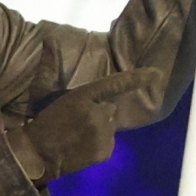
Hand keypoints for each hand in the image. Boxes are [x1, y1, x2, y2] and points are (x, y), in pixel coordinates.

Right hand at [7, 68, 159, 183]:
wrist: (37, 156)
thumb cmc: (42, 120)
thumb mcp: (41, 91)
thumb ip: (48, 65)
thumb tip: (48, 39)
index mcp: (83, 97)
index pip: (116, 84)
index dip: (138, 78)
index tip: (157, 73)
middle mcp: (97, 114)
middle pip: (110, 107)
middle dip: (99, 110)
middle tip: (78, 119)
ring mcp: (102, 134)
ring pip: (110, 125)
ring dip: (100, 127)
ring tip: (78, 133)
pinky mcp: (105, 151)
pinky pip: (109, 142)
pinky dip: (100, 143)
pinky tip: (82, 145)